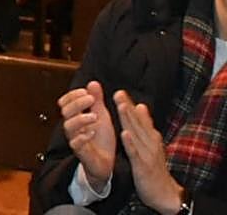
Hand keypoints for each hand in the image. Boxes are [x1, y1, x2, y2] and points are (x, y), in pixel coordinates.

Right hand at [58, 81, 116, 188]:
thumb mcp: (102, 116)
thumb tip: (93, 83)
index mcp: (75, 117)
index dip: (73, 95)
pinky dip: (83, 136)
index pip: (65, 102)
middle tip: (91, 99)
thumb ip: (96, 101)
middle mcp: (72, 127)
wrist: (106, 163)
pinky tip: (93, 132)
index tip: (86, 91)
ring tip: (94, 116)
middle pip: (65, 111)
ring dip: (81, 118)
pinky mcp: (81, 153)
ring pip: (68, 126)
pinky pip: (76, 144)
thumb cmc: (101, 140)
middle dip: (77, 103)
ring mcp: (75, 139)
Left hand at [114, 90, 183, 213]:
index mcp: (151, 138)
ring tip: (121, 106)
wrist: (165, 193)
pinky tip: (124, 134)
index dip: (130, 105)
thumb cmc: (154, 168)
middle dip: (128, 108)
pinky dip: (131, 143)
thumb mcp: (151, 145)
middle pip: (138, 123)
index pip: (140, 119)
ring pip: (137, 134)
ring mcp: (148, 154)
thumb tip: (140, 105)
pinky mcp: (143, 166)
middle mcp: (151, 143)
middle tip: (118, 93)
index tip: (120, 91)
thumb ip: (145, 126)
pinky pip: (136, 153)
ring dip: (129, 120)